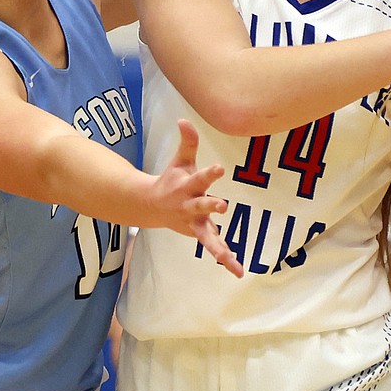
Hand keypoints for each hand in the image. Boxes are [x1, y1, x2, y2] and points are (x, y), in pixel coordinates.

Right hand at [146, 119, 242, 277]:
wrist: (152, 205)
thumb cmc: (172, 178)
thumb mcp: (181, 159)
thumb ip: (187, 141)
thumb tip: (184, 119)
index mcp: (188, 185)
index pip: (201, 177)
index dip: (210, 173)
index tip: (220, 169)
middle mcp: (190, 205)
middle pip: (202, 206)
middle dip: (211, 206)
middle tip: (223, 206)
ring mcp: (194, 223)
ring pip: (207, 236)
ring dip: (217, 245)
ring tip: (228, 258)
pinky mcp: (199, 234)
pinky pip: (214, 248)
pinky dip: (226, 259)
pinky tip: (238, 271)